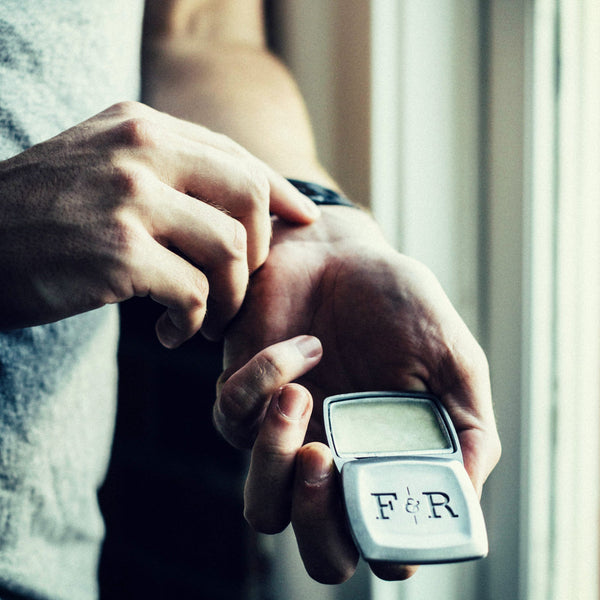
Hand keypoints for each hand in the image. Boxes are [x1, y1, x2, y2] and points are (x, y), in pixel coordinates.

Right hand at [0, 101, 317, 344]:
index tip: (303, 222)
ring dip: (229, 298)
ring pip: (230, 249)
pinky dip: (191, 323)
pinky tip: (168, 333)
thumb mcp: (106, 168)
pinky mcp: (116, 252)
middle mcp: (141, 151)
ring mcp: (128, 199)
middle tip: (237, 289)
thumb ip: (170, 171)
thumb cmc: (44, 215)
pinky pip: (193, 293)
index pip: (239, 157)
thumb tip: (241, 200)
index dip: (280, 194)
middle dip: (259, 253)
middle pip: (249, 196)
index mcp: (144, 126)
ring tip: (203, 321)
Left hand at [215, 207, 500, 581]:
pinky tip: (304, 345)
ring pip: (262, 505)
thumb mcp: (454, 361)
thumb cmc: (403, 306)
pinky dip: (266, 378)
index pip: (380, 543)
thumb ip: (470, 428)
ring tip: (302, 397)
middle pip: (317, 550)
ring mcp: (285, 436)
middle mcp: (336, 463)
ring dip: (276, 459)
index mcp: (387, 465)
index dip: (385, 549)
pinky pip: (233, 415)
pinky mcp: (243, 396)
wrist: (345, 255)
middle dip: (317, 526)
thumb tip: (465, 494)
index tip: (387, 504)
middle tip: (326, 463)